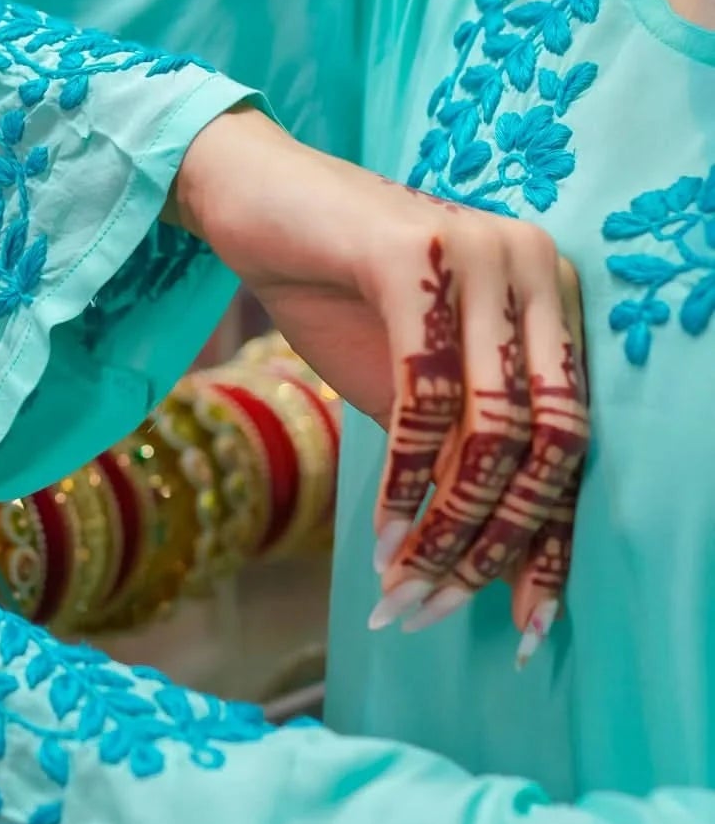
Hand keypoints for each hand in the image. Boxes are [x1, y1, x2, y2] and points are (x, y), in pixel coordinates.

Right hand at [175, 108, 588, 662]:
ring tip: (400, 589)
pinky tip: (381, 532)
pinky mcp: (419, 258)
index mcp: (550, 298)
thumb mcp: (409, 384)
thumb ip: (456, 448)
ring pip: (493, 430)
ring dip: (445, 528)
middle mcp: (536, 269)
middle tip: (434, 609)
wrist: (251, 198)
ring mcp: (483, 256)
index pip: (574, 440)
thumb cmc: (332, 290)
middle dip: (495, 544)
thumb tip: (483, 561)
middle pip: (550, 443)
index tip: (524, 625)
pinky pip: (427, 396)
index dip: (552, 540)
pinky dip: (405, 478)